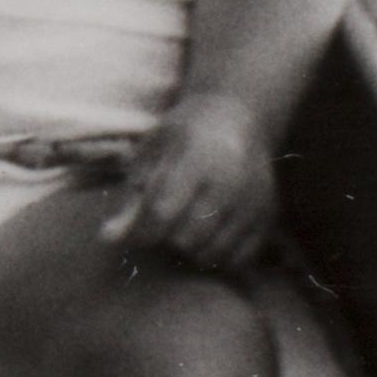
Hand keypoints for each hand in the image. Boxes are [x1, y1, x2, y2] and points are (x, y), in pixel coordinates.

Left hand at [106, 89, 277, 271]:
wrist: (238, 117)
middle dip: (167, 241)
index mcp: (197, 158)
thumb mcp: (152, 152)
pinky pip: (238, 260)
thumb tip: (107, 239)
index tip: (139, 229)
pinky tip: (209, 237)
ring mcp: (254, 202)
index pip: (161, 214)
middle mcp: (231, 182)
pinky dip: (218, 257)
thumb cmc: (185, 134)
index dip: (142, 231)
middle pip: (186, 240)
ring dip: (191, 252)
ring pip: (212, 255)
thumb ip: (130, 196)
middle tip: (164, 227)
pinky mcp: (268, 217)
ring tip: (185, 230)